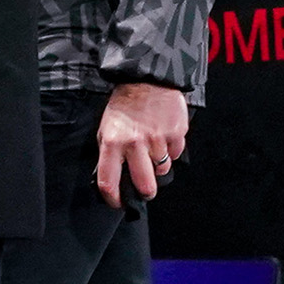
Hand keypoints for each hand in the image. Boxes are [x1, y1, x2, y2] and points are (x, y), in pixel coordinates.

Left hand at [94, 82, 191, 207]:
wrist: (146, 80)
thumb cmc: (123, 107)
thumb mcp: (106, 128)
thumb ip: (110, 154)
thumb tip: (114, 180)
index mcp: (112, 143)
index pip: (109, 181)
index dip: (113, 199)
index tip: (117, 203)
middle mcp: (135, 143)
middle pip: (145, 187)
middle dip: (146, 192)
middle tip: (145, 189)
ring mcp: (157, 139)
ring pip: (162, 170)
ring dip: (158, 165)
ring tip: (152, 147)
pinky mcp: (176, 133)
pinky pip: (176, 154)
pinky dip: (171, 150)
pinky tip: (163, 136)